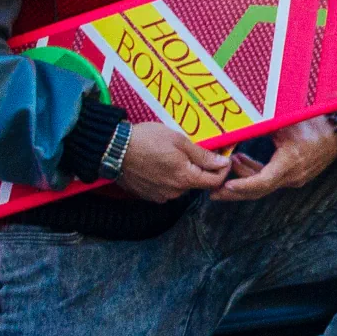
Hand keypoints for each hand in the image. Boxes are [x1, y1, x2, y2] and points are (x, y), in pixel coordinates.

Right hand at [112, 122, 231, 202]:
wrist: (114, 149)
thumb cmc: (147, 140)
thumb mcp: (179, 141)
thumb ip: (202, 155)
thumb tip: (222, 164)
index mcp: (185, 178)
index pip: (214, 181)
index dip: (222, 170)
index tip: (223, 158)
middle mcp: (174, 192)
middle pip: (197, 182)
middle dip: (199, 168)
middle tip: (190, 149)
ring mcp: (161, 195)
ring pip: (181, 185)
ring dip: (181, 172)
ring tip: (169, 154)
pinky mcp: (149, 195)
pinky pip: (166, 187)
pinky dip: (167, 177)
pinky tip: (158, 163)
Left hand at [209, 116, 336, 201]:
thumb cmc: (312, 123)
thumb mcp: (286, 121)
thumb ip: (262, 124)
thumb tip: (237, 123)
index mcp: (290, 162)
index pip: (262, 182)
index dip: (242, 186)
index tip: (225, 186)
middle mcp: (292, 176)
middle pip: (259, 191)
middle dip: (235, 192)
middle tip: (213, 192)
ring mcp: (294, 179)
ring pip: (264, 185)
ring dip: (244, 178)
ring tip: (228, 163)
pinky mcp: (294, 177)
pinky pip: (271, 180)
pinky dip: (255, 173)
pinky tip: (242, 161)